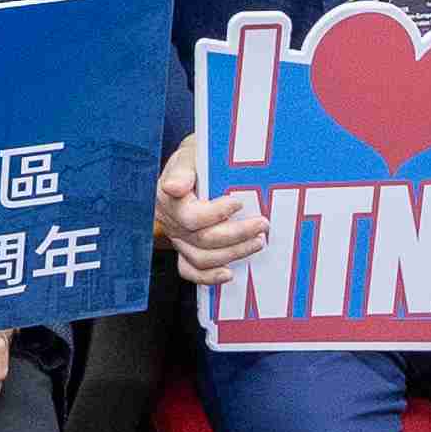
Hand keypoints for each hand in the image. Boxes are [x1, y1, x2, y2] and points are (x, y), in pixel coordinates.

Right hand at [156, 131, 269, 283]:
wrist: (192, 166)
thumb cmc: (196, 157)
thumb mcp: (190, 154)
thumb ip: (183, 170)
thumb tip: (173, 187)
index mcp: (168, 199)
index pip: (190, 217)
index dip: (215, 214)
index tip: (238, 202)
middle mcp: (171, 223)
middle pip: (202, 240)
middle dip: (236, 234)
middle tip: (262, 223)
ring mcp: (178, 239)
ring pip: (201, 258)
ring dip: (233, 253)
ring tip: (258, 241)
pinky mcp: (186, 249)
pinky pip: (191, 270)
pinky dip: (208, 277)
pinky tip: (229, 273)